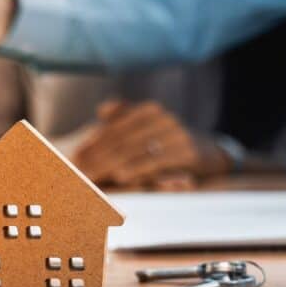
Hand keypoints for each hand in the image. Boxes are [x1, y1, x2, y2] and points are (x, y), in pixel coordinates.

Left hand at [70, 100, 229, 187]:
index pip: (114, 128)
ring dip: (110, 165)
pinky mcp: (188, 152)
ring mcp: (176, 133)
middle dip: (97, 157)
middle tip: (77, 171)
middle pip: (121, 140)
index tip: (74, 157)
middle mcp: (162, 117)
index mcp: (149, 110)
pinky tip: (120, 176)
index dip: (93, 142)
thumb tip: (101, 110)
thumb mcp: (149, 127)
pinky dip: (136, 169)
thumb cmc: (171, 143)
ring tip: (91, 176)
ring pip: (135, 150)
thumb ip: (125, 117)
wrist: (211, 154)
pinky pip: (156, 161)